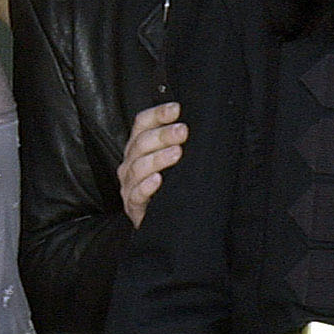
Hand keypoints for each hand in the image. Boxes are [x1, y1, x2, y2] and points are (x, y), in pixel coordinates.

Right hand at [118, 100, 186, 225]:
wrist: (167, 224)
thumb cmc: (172, 188)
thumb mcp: (177, 163)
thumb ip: (181, 143)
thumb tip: (204, 123)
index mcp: (139, 147)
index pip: (142, 123)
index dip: (157, 114)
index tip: (177, 109)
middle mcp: (131, 163)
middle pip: (141, 143)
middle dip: (163, 135)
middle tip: (183, 131)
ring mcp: (129, 185)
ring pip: (138, 167)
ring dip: (158, 158)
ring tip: (177, 153)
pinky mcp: (133, 206)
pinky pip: (136, 194)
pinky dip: (146, 186)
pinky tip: (158, 180)